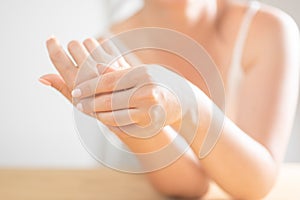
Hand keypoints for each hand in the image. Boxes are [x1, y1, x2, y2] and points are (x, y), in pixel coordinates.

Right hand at [40, 36, 127, 100]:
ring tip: (94, 61)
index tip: (51, 39)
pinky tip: (106, 61)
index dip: (52, 46)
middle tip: (80, 59)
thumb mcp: (77, 101)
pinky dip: (103, 49)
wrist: (126, 107)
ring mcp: (104, 64)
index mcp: (76, 84)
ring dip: (89, 48)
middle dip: (74, 49)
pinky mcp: (118, 59)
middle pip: (73, 44)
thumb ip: (60, 86)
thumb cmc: (100, 104)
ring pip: (89, 41)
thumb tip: (41, 78)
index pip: (58, 58)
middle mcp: (89, 72)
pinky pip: (104, 42)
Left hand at [72, 64, 195, 137]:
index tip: (76, 90)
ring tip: (86, 110)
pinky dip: (110, 121)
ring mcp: (149, 108)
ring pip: (115, 113)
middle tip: (77, 103)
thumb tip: (96, 68)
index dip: (90, 86)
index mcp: (142, 74)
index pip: (109, 80)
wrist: (184, 101)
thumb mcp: (143, 71)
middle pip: (109, 98)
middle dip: (90, 102)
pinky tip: (101, 117)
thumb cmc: (160, 82)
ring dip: (97, 113)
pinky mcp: (150, 122)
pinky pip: (124, 123)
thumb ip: (120, 71)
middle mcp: (146, 90)